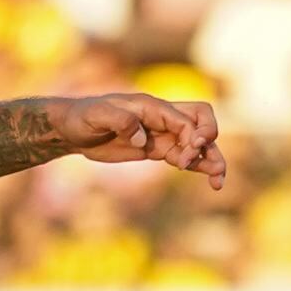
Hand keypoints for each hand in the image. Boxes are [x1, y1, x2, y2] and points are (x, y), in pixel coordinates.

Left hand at [72, 92, 226, 184]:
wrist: (72, 130)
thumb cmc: (83, 117)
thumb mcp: (97, 115)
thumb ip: (120, 121)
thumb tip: (142, 138)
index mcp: (152, 107)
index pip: (186, 119)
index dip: (192, 137)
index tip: (184, 158)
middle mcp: (162, 118)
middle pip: (202, 122)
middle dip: (209, 141)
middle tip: (200, 164)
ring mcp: (161, 134)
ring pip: (197, 143)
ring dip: (211, 159)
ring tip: (218, 182)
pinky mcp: (156, 150)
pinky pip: (184, 156)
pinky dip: (198, 167)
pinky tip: (210, 182)